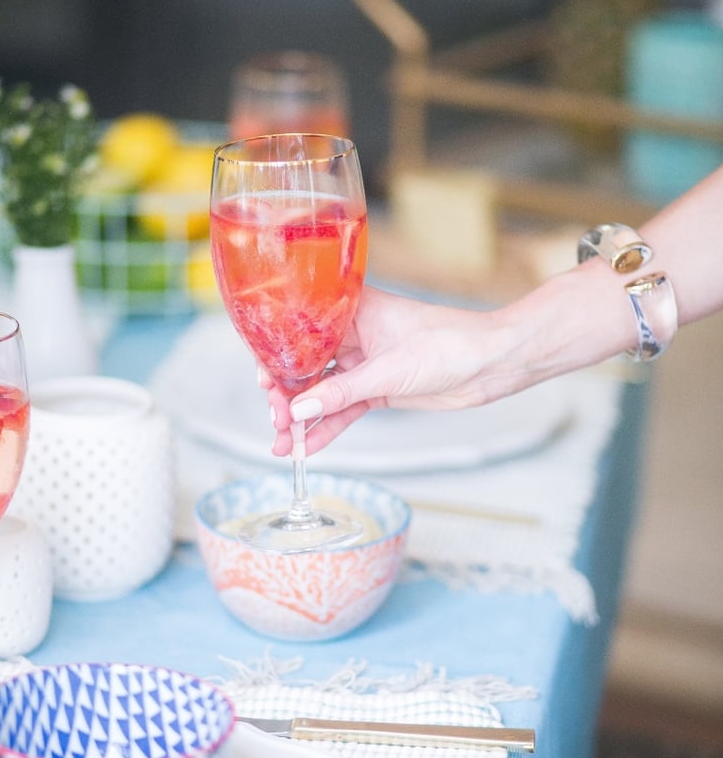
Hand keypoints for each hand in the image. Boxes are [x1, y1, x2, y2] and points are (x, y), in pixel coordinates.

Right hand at [262, 285, 514, 456]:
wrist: (491, 363)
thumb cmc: (448, 345)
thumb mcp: (389, 370)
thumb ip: (341, 392)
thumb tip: (299, 411)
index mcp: (352, 309)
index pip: (301, 330)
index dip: (278, 357)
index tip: (265, 384)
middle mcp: (353, 333)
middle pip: (306, 365)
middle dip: (287, 396)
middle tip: (277, 423)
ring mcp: (365, 363)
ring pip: (323, 391)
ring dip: (303, 418)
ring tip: (282, 445)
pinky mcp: (378, 388)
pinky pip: (344, 409)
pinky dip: (327, 427)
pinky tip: (307, 447)